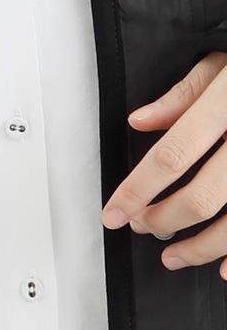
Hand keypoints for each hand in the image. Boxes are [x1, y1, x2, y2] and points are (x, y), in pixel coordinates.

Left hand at [102, 52, 226, 273]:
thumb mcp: (225, 60)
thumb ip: (185, 92)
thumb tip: (140, 121)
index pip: (173, 156)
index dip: (138, 189)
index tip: (113, 213)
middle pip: (203, 198)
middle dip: (164, 219)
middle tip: (142, 226)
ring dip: (201, 248)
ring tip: (173, 256)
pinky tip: (223, 269)